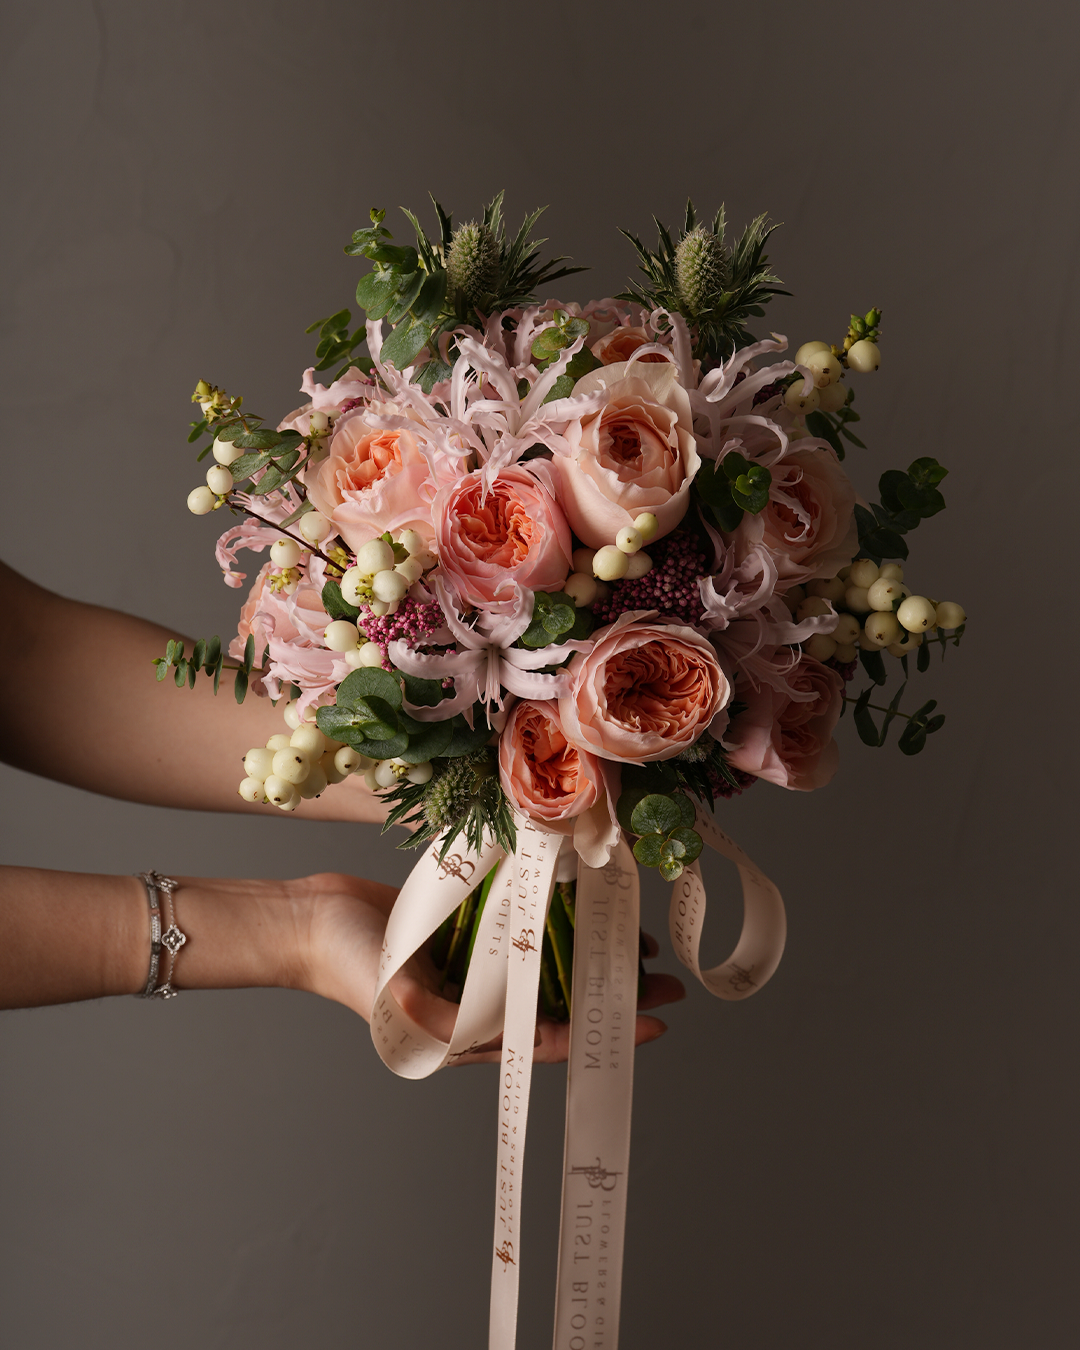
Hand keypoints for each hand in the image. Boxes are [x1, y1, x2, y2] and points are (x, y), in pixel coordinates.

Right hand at [291, 872, 685, 1065]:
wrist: (306, 919)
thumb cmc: (346, 965)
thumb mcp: (398, 998)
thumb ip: (448, 1018)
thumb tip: (501, 1032)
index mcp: (466, 1033)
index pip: (549, 1039)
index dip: (603, 1033)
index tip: (652, 1023)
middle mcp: (478, 1002)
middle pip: (560, 1000)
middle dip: (612, 994)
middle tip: (667, 981)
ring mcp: (473, 964)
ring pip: (549, 963)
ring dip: (592, 954)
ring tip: (638, 943)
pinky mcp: (464, 928)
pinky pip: (522, 926)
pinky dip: (556, 917)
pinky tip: (584, 903)